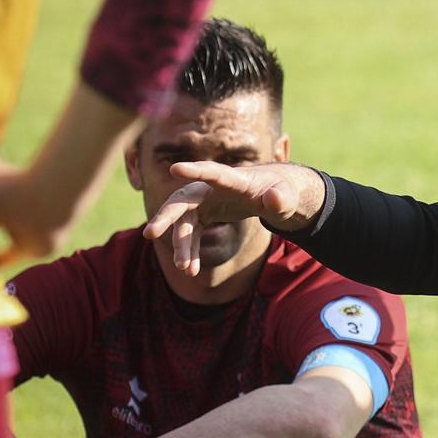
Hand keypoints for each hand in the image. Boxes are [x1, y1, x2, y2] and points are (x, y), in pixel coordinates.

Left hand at [0, 82, 138, 263]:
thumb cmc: (12, 192)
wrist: (62, 178)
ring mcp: (64, 213)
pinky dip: (17, 173)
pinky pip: (36, 184)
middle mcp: (48, 233)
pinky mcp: (72, 191)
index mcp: (28, 244)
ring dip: (5, 188)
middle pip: (14, 225)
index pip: (7, 255)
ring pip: (25, 202)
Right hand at [142, 161, 325, 275]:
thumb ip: (281, 199)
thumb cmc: (280, 193)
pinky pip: (190, 233)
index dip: (196, 171)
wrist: (271, 195)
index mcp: (234, 180)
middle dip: (166, 216)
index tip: (175, 168)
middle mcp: (212, 189)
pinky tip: (191, 268)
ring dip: (181, 244)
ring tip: (185, 269)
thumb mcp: (287, 198)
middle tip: (150, 233)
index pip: (213, 173)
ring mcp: (204, 202)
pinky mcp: (203, 214)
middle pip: (183, 199)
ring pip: (184, 222)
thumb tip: (274, 200)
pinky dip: (189, 250)